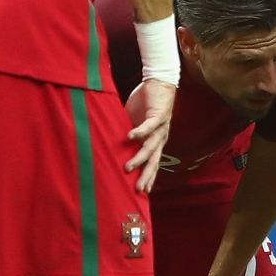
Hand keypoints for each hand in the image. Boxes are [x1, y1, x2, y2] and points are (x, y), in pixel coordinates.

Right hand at [124, 78, 174, 192]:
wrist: (158, 82)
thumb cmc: (146, 103)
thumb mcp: (135, 123)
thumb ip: (128, 134)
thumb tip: (114, 142)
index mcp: (155, 141)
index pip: (153, 163)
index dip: (149, 177)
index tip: (143, 193)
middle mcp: (160, 138)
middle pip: (154, 161)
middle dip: (146, 176)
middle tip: (138, 189)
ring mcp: (161, 128)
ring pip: (150, 147)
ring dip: (139, 158)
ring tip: (128, 167)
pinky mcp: (158, 115)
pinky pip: (148, 126)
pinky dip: (139, 132)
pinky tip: (130, 138)